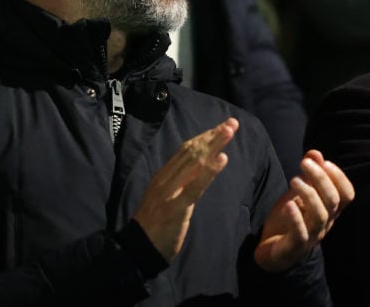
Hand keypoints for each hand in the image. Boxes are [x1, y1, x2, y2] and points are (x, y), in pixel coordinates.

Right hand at [133, 118, 237, 260]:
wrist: (137, 246)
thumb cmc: (154, 224)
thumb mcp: (164, 197)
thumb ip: (177, 183)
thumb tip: (197, 170)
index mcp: (163, 175)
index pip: (185, 150)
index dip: (204, 137)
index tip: (220, 127)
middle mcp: (165, 178)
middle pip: (191, 151)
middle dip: (212, 135)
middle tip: (231, 123)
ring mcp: (170, 191)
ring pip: (194, 162)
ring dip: (213, 145)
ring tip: (229, 132)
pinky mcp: (176, 207)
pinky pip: (195, 186)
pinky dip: (210, 171)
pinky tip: (222, 159)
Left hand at [254, 150, 354, 271]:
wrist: (272, 250)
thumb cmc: (289, 219)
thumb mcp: (298, 194)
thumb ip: (308, 175)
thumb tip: (315, 152)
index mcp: (329, 210)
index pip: (347, 195)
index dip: (340, 177)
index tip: (325, 161)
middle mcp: (325, 223)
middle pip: (333, 201)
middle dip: (320, 178)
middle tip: (304, 163)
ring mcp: (312, 235)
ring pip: (320, 215)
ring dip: (308, 194)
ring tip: (293, 179)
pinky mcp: (295, 246)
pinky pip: (301, 234)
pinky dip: (296, 218)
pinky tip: (289, 204)